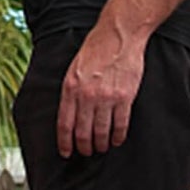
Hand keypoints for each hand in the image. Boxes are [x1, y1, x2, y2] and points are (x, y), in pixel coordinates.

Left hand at [56, 25, 145, 156]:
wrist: (118, 36)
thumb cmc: (95, 50)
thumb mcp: (73, 69)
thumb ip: (70, 91)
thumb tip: (69, 115)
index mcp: (70, 88)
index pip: (64, 124)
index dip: (65, 142)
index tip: (66, 153)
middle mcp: (86, 95)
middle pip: (83, 132)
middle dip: (84, 147)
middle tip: (86, 152)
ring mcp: (106, 97)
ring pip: (101, 132)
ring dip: (100, 144)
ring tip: (101, 148)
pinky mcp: (124, 97)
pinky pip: (120, 125)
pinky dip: (118, 136)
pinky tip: (116, 140)